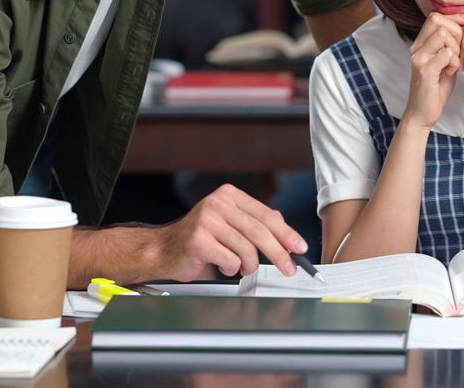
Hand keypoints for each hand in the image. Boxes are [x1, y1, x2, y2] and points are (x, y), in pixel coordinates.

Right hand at [151, 184, 306, 279]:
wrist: (163, 249)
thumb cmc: (199, 239)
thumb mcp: (229, 223)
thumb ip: (254, 223)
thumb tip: (286, 234)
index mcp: (229, 195)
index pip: (266, 214)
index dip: (286, 233)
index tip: (299, 248)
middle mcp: (218, 203)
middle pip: (260, 231)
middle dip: (279, 253)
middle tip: (289, 268)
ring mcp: (207, 220)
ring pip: (246, 248)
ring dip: (249, 265)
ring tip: (243, 268)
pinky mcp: (199, 240)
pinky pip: (230, 260)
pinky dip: (231, 268)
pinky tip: (223, 266)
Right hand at [403, 12, 463, 128]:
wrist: (422, 112)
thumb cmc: (435, 88)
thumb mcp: (444, 62)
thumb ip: (450, 46)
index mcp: (420, 44)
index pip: (435, 17)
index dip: (454, 17)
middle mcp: (417, 48)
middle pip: (438, 21)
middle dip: (457, 33)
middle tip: (460, 51)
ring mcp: (419, 59)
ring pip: (443, 35)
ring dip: (456, 48)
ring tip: (456, 63)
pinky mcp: (425, 71)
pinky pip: (446, 54)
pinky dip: (455, 61)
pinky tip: (453, 71)